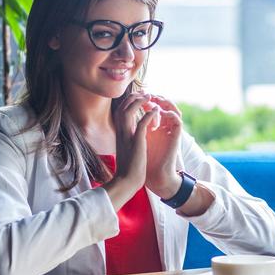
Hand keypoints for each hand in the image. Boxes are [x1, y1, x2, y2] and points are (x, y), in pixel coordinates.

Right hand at [103, 92, 159, 209]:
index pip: (120, 111)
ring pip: (128, 111)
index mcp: (119, 134)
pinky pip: (142, 123)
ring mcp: (127, 137)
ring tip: (150, 97)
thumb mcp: (126, 149)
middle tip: (146, 93)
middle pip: (122, 107)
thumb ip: (128, 139)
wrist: (126, 182)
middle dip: (134, 97)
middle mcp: (120, 133)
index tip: (139, 97)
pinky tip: (156, 111)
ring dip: (139, 102)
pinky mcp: (136, 142)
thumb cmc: (128, 168)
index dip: (129, 102)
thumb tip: (132, 133)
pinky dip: (148, 115)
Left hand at [143, 94, 183, 198]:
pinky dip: (171, 114)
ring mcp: (170, 132)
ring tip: (156, 99)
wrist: (150, 176)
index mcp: (155, 128)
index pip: (154, 108)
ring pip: (174, 110)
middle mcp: (164, 128)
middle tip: (148, 94)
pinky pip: (177, 121)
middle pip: (166, 106)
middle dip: (157, 98)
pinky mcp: (175, 138)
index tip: (138, 94)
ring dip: (166, 102)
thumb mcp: (134, 139)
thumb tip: (126, 113)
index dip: (147, 100)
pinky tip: (161, 112)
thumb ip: (134, 125)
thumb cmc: (140, 161)